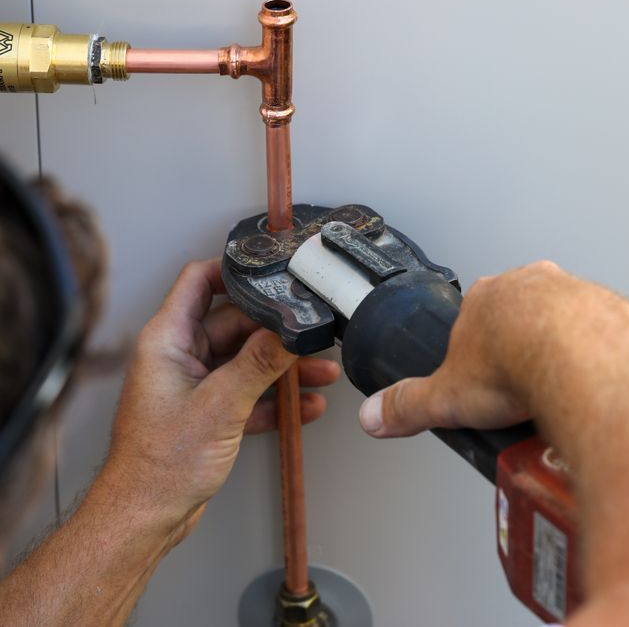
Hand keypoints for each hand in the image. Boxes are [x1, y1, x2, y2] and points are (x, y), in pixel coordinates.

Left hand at [103, 259, 339, 534]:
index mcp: (167, 341)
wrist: (148, 516)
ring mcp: (195, 385)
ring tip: (322, 372)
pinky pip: (249, 393)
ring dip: (284, 368)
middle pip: (236, 324)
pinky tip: (307, 406)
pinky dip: (277, 399)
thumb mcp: (221, 405)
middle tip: (312, 335)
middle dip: (277, 331)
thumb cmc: (161, 465)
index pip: (198, 282)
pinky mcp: (208, 412)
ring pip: (248, 361)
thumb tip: (290, 330)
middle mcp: (179, 357)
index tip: (271, 271)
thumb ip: (259, 363)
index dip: (234, 270)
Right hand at [357, 261, 628, 438]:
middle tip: (525, 391)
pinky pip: (607, 335)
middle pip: (524, 315)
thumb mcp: (447, 397)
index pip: (475, 318)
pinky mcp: (616, 311)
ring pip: (569, 320)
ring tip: (561, 395)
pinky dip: (601, 359)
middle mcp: (533, 284)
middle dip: (524, 348)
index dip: (479, 351)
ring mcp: (579, 292)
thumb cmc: (519, 366)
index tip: (487, 379)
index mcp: (487, 297)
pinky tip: (595, 389)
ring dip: (565, 351)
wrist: (583, 361)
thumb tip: (375, 415)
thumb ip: (408, 406)